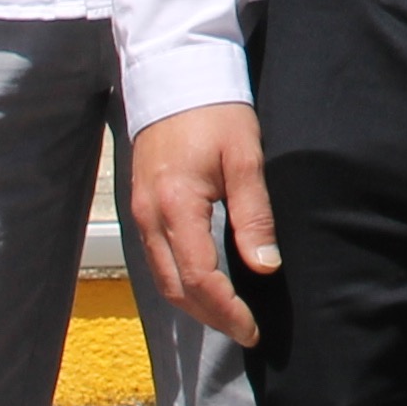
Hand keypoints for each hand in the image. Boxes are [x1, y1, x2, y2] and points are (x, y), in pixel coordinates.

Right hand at [127, 105, 279, 348]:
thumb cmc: (217, 111)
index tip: (253, 328)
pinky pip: (156, 259)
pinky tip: (205, 284)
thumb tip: (266, 265)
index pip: (199, 277)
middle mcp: (150, 217)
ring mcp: (141, 213)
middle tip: (245, 330)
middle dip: (209, 316)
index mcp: (176, 206)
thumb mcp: (245, 156)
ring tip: (229, 316)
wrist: (176, 74)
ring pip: (162, 277)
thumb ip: (254, 212)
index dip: (226, 310)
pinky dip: (180, 280)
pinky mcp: (142, 206)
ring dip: (193, 303)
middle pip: (175, 287)